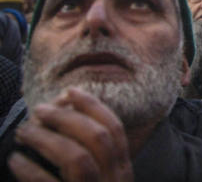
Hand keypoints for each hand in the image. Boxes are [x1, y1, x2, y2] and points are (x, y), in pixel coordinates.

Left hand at [9, 87, 134, 181]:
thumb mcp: (101, 179)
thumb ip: (95, 158)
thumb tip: (66, 115)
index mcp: (122, 171)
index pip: (115, 129)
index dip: (93, 106)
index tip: (71, 91)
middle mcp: (114, 180)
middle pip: (98, 138)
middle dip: (67, 118)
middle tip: (39, 110)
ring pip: (76, 157)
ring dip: (46, 138)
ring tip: (24, 132)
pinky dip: (29, 168)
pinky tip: (16, 160)